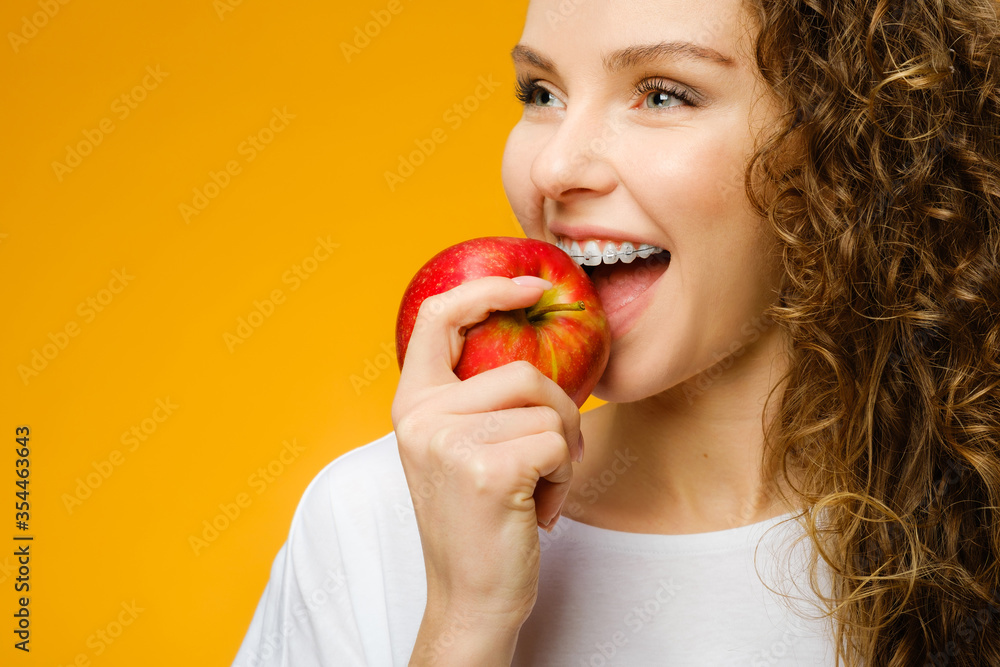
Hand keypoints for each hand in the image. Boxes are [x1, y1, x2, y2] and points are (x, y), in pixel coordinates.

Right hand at [392, 276, 581, 663]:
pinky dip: (564, 478)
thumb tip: (529, 340)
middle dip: (558, 414)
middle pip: (522, 372)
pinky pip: (557, 443)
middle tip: (551, 459)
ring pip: (547, 408)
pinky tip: (539, 509)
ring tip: (536, 490)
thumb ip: (474, 397)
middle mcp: (422, 417)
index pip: (436, 316)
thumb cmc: (478, 520)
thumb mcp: (460, 448)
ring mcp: (449, 441)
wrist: (470, 596)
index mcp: (413, 404)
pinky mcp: (485, 469)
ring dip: (562, 452)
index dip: (486, 289)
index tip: (529, 285)